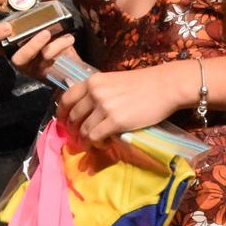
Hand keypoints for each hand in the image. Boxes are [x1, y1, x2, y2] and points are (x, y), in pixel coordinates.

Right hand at [0, 0, 78, 80]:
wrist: (71, 57)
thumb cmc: (54, 32)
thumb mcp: (53, 12)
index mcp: (12, 24)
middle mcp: (11, 43)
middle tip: (7, 27)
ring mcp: (22, 59)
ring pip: (17, 57)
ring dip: (31, 45)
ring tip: (46, 33)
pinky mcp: (36, 70)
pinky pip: (42, 61)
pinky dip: (54, 48)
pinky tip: (67, 39)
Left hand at [57, 63, 195, 145]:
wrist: (164, 86)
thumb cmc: (141, 84)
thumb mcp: (113, 81)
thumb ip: (98, 92)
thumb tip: (85, 109)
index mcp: (93, 81)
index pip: (67, 98)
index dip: (61, 113)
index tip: (63, 122)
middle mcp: (95, 92)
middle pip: (73, 117)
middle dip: (74, 130)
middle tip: (78, 138)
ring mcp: (104, 107)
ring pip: (84, 130)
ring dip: (85, 140)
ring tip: (93, 143)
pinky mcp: (115, 121)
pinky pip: (95, 137)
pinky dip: (96, 144)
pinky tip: (103, 143)